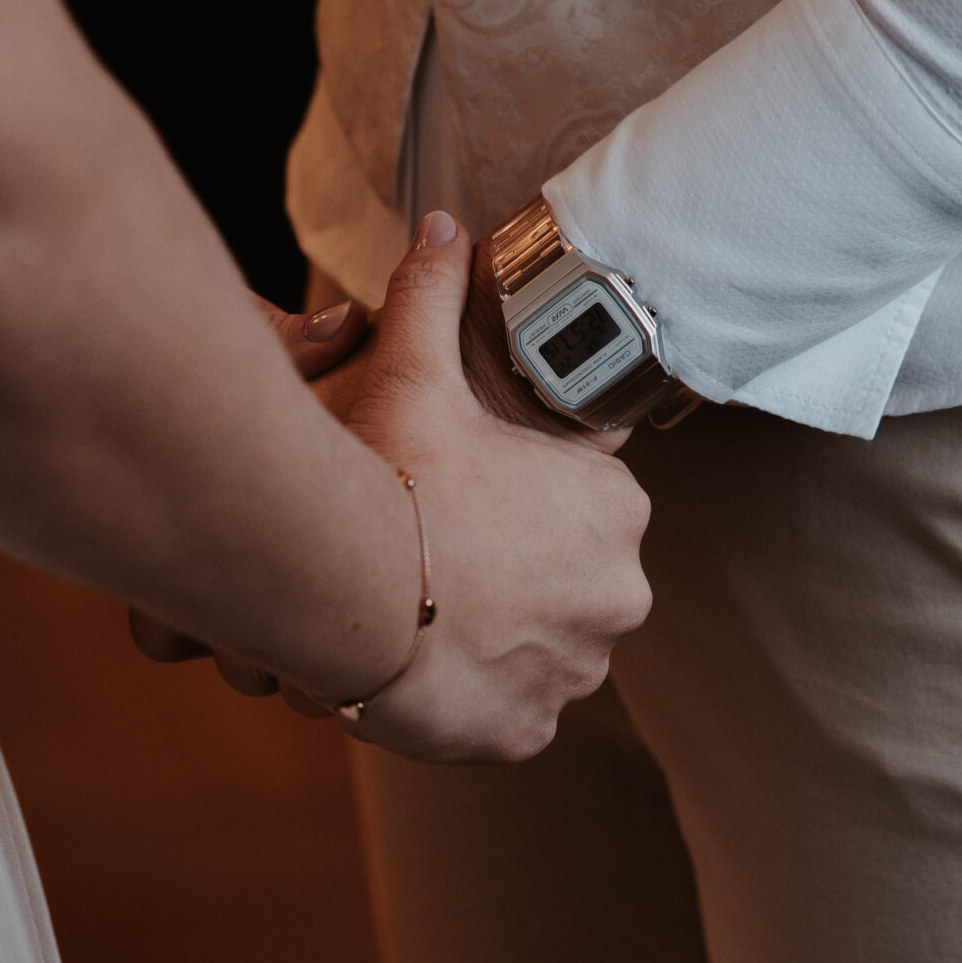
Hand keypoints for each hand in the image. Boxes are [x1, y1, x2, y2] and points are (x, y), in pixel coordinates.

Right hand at [133, 215, 651, 762]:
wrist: (342, 588)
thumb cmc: (391, 477)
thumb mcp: (414, 374)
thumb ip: (433, 300)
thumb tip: (444, 230)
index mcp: (615, 511)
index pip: (583, 510)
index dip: (520, 503)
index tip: (469, 503)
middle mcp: (619, 595)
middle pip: (568, 586)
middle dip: (516, 579)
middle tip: (441, 561)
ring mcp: (576, 672)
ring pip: (542, 652)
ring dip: (499, 639)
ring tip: (429, 614)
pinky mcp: (528, 732)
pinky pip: (510, 715)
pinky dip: (476, 699)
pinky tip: (429, 669)